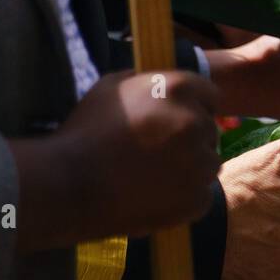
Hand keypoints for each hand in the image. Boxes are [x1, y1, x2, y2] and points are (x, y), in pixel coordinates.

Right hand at [9, 70, 219, 251]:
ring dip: (190, 167)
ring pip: (208, 163)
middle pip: (209, 130)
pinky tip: (154, 195)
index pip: (211, 95)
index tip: (178, 120)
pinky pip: (201, 194)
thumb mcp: (111, 88)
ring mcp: (200, 163)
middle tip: (157, 151)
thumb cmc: (85, 132)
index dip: (195, 107)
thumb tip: (163, 81)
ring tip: (153, 175)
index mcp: (178, 89)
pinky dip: (184, 196)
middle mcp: (195, 123)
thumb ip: (146, 81)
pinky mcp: (197, 198)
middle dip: (190, 138)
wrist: (68, 185)